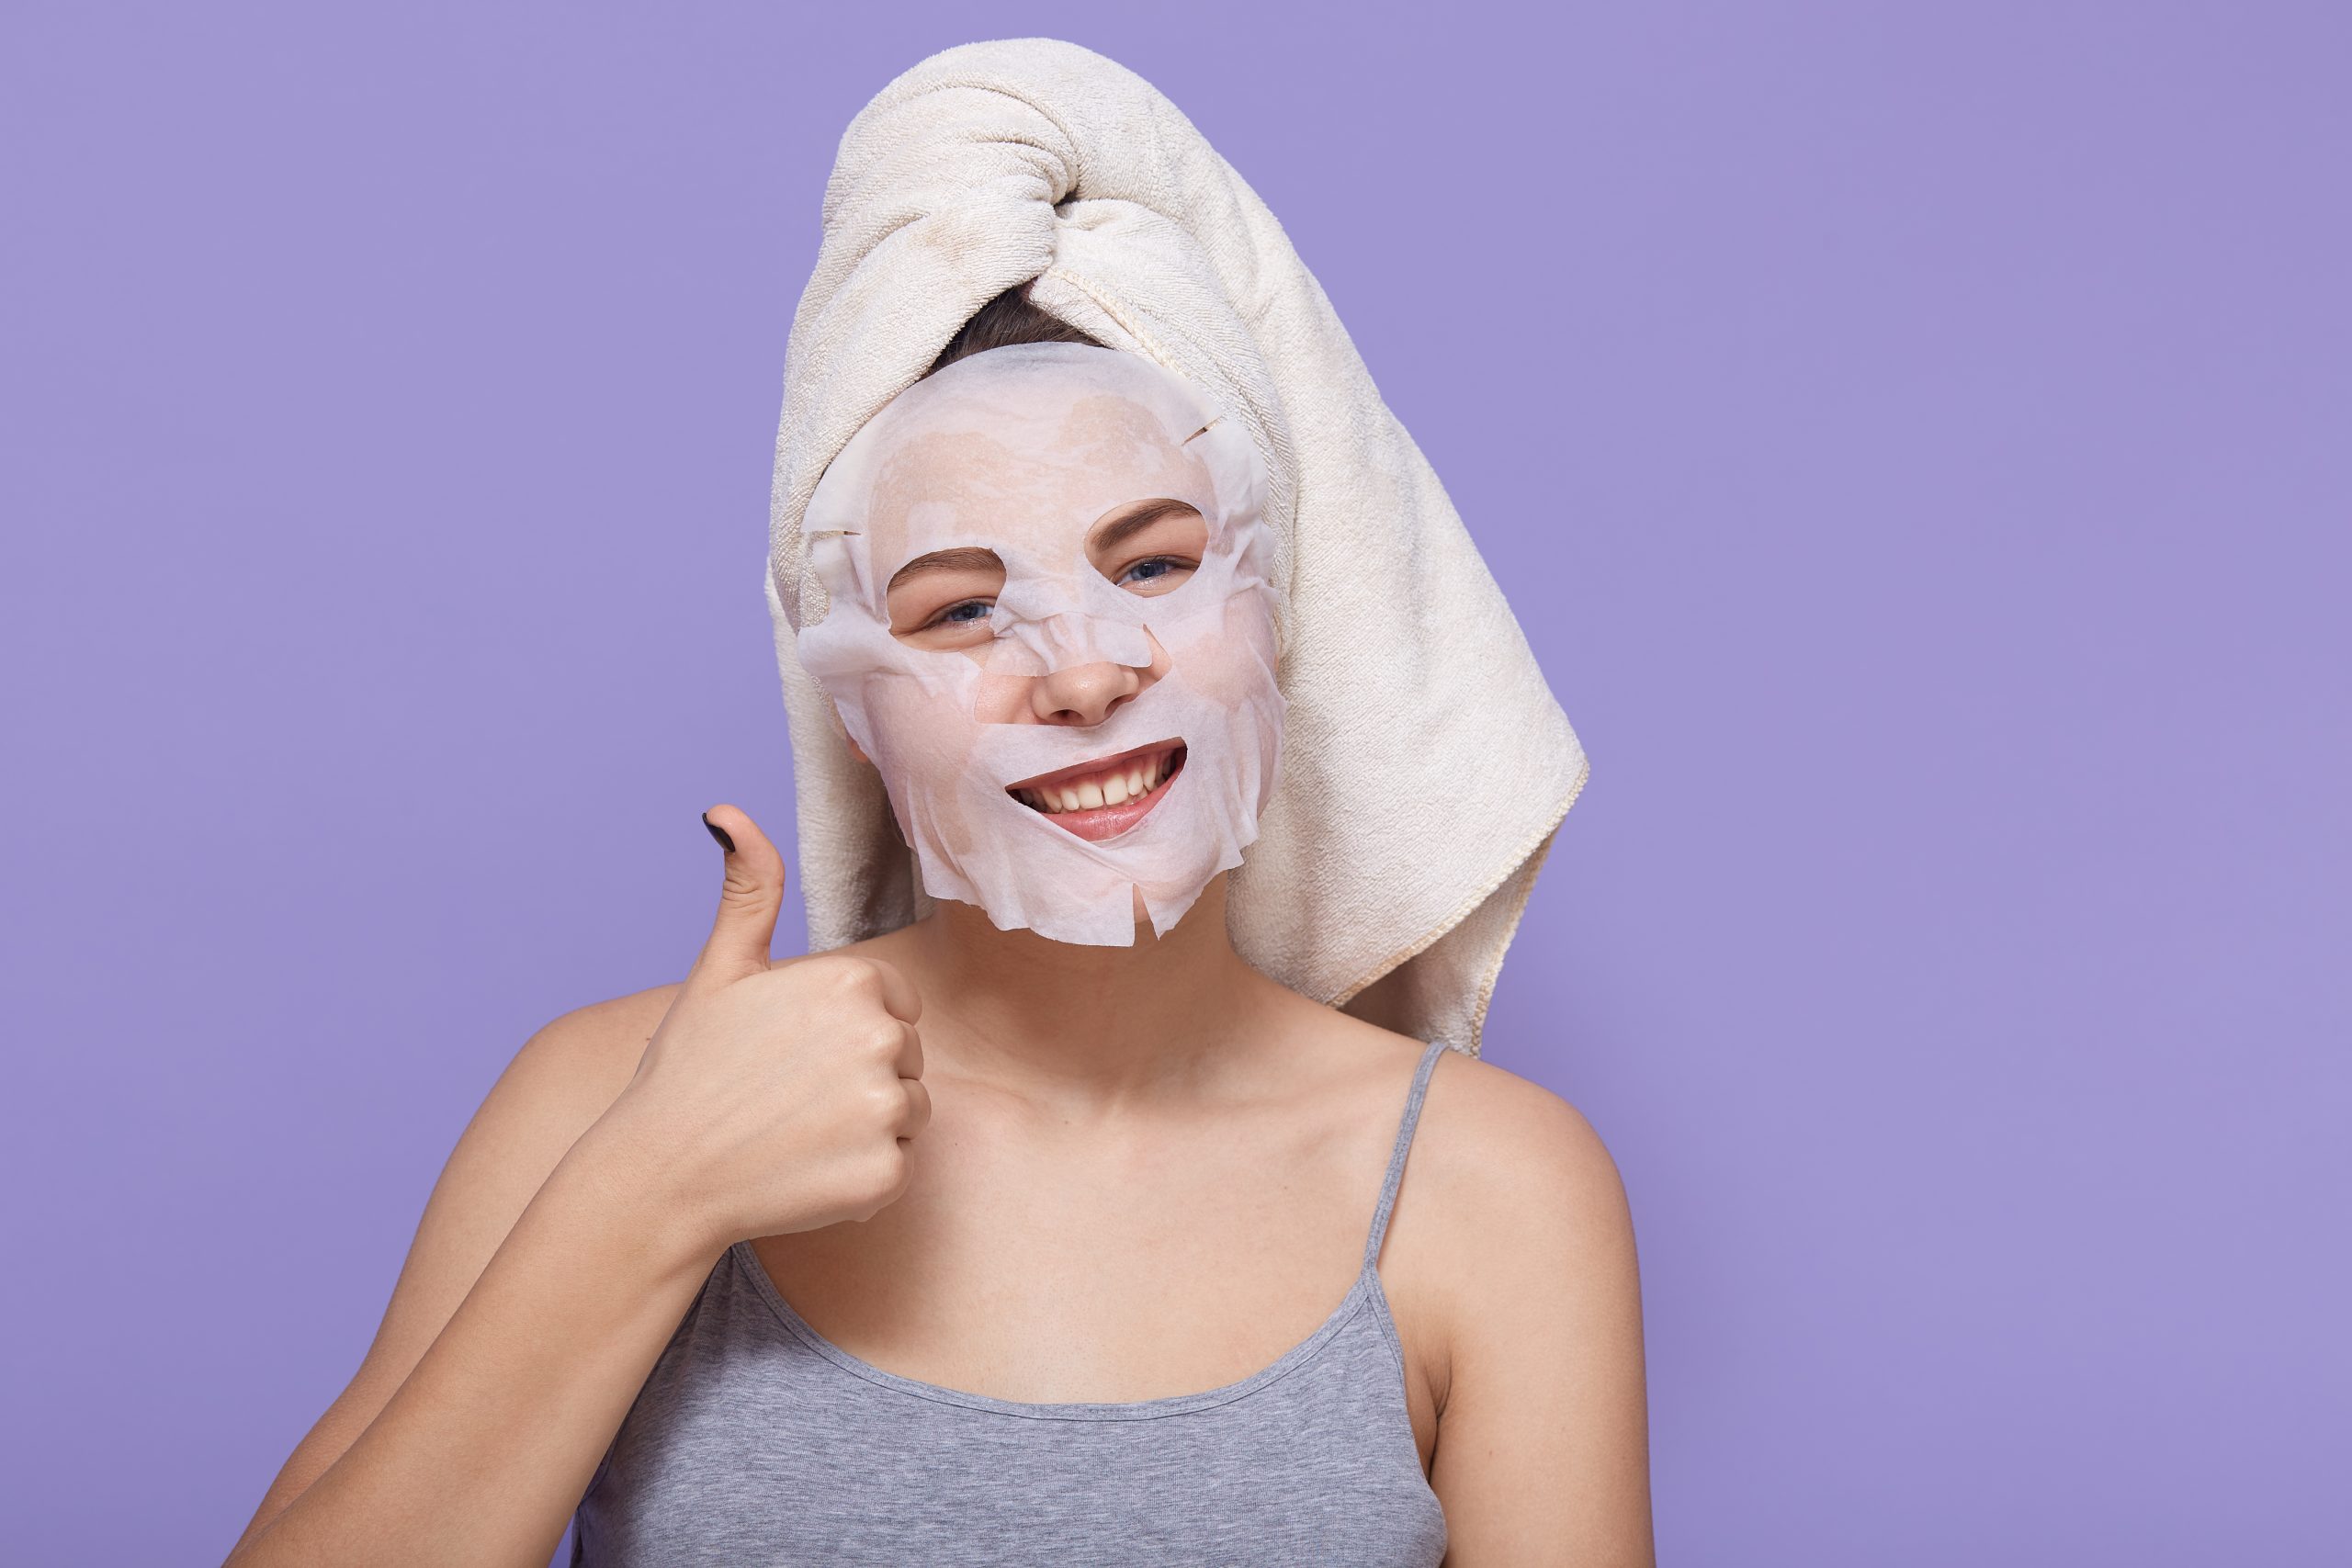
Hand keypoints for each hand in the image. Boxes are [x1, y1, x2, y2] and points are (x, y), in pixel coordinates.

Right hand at [590, 805, 930, 1253]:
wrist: (661, 1176)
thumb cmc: (690, 1071)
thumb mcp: (721, 970)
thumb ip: (748, 890)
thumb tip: (726, 811)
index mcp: (853, 979)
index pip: (895, 1005)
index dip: (845, 1031)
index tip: (793, 1053)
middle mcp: (880, 1037)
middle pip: (907, 1057)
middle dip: (860, 1077)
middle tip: (788, 1096)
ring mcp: (887, 1108)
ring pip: (909, 1111)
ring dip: (866, 1127)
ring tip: (796, 1132)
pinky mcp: (888, 1174)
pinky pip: (900, 1167)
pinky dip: (861, 1177)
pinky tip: (806, 1172)